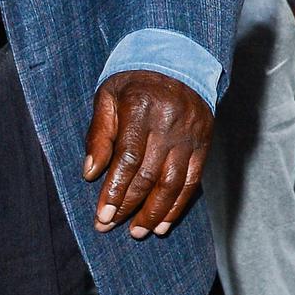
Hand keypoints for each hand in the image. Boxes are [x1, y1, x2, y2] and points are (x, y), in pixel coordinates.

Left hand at [83, 71, 212, 239]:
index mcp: (141, 108)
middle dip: (128, 206)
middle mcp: (169, 123)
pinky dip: (178, 206)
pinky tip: (163, 224)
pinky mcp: (204, 143)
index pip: (127, 159)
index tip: (101, 215)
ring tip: (137, 232)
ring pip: (172, 183)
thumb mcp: (107, 97)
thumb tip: (90, 173)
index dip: (114, 191)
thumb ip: (98, 135)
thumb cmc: (134, 83)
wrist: (179, 62)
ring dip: (154, 213)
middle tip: (110, 226)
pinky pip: (192, 181)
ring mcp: (190, 135)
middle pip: (148, 175)